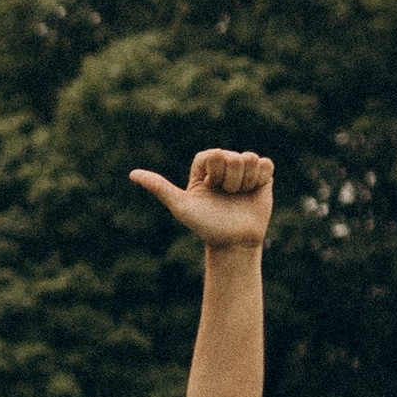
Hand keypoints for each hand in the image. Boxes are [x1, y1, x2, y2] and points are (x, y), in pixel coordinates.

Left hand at [130, 147, 273, 250]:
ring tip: (239, 195)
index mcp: (204, 167)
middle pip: (232, 156)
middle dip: (229, 180)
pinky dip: (259, 180)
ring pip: (250, 158)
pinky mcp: (263, 174)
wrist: (234, 242)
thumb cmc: (206, 225)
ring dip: (244, 182)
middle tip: (226, 196)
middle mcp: (223, 165)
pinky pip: (265, 164)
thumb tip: (132, 174)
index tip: (210, 188)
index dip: (214, 173)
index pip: (213, 154)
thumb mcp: (181, 206)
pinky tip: (253, 192)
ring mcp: (243, 168)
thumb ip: (159, 187)